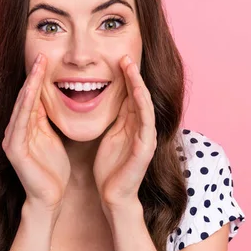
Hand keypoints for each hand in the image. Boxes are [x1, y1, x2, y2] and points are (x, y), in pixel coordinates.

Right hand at [2, 53, 70, 211]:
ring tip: (37, 66)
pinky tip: (32, 92)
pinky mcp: (13, 149)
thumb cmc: (53, 169)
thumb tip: (52, 96)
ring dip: (29, 85)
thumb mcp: (53, 137)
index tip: (47, 58)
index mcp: (25, 126)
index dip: (38, 78)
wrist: (50, 198)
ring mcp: (11, 139)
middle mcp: (14, 130)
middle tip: (41, 55)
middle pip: (24, 97)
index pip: (32, 97)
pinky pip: (20, 122)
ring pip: (21, 106)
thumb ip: (48, 119)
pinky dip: (26, 105)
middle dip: (33, 76)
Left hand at [93, 55, 156, 209]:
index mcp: (132, 124)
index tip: (117, 58)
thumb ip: (114, 118)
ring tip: (131, 67)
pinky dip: (142, 106)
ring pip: (144, 104)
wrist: (113, 196)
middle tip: (125, 55)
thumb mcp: (109, 135)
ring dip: (138, 85)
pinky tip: (138, 93)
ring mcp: (146, 137)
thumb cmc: (110, 168)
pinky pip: (145, 123)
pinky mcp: (145, 149)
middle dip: (133, 74)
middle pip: (139, 94)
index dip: (126, 76)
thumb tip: (105, 97)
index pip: (131, 94)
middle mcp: (142, 127)